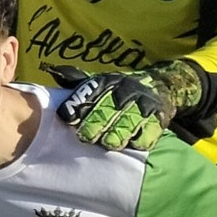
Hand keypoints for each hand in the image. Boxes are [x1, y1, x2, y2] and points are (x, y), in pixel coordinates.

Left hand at [52, 61, 201, 151]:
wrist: (162, 85)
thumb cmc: (119, 90)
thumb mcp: (100, 82)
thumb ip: (77, 81)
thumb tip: (53, 71)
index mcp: (107, 82)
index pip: (89, 92)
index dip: (77, 105)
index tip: (67, 118)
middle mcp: (125, 90)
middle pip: (108, 108)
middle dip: (96, 123)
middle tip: (86, 137)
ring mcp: (143, 103)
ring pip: (129, 121)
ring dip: (118, 134)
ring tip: (109, 143)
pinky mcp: (159, 118)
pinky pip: (149, 131)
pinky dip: (140, 140)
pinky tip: (132, 144)